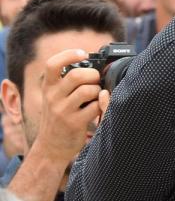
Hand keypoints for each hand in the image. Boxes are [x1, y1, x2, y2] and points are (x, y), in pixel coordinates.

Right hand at [35, 50, 103, 166]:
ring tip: (96, 96)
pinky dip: (101, 105)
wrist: (51, 146)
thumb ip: (67, 83)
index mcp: (48, 87)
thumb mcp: (55, 97)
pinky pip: (94, 107)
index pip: (52, 64)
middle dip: (93, 75)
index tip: (83, 54)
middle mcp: (52, 97)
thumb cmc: (60, 117)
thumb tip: (94, 67)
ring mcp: (62, 110)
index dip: (69, 55)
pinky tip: (97, 109)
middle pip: (76, 75)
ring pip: (87, 90)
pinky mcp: (73, 123)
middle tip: (96, 81)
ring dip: (98, 91)